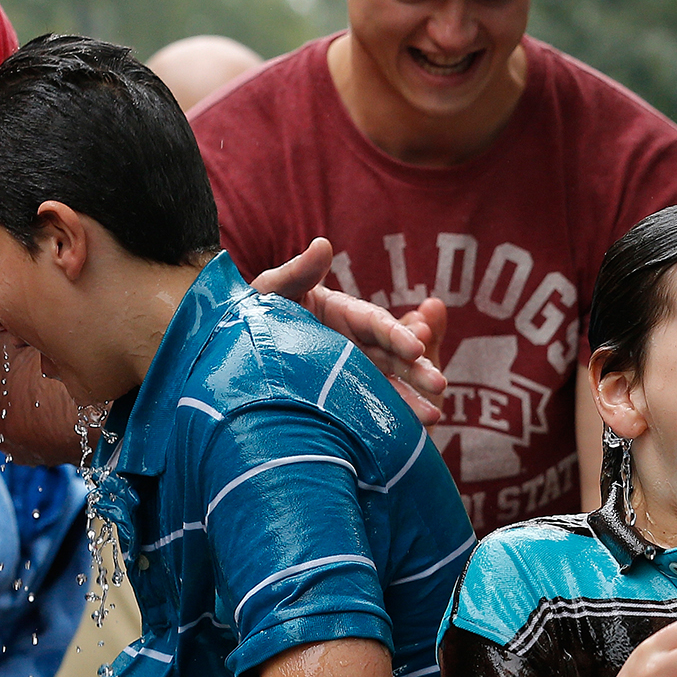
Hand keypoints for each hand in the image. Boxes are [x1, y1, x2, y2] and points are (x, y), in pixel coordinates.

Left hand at [252, 239, 446, 424]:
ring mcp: (354, 373)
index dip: (397, 334)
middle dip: (417, 371)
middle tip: (440, 385)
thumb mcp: (272, 291)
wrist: (236, 354)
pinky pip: (375, 409)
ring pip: (390, 385)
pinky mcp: (347, 399)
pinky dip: (394, 418)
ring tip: (434, 416)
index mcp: (343, 314)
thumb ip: (298, 272)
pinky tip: (413, 432)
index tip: (416, 347)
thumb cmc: (256, 316)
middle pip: (393, 357)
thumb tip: (323, 244)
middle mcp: (356, 344)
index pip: (376, 324)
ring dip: (413, 399)